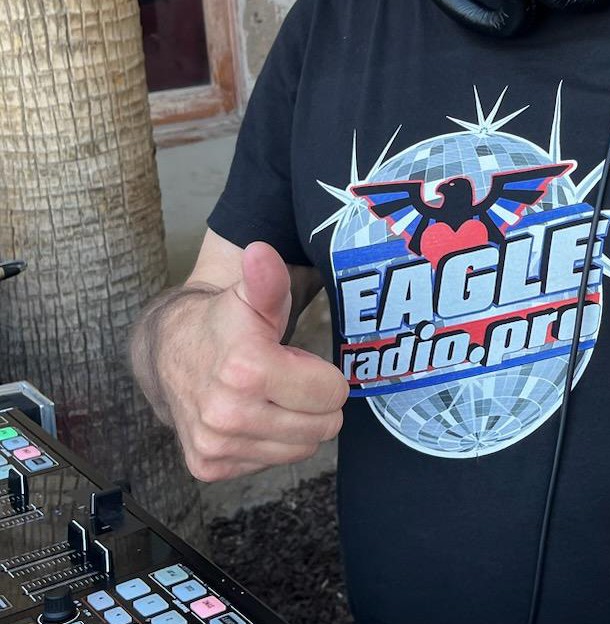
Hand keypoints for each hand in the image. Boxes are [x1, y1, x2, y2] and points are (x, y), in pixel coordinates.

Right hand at [160, 242, 347, 480]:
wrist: (170, 352)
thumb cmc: (224, 322)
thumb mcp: (252, 295)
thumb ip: (267, 278)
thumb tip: (259, 251)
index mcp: (245, 370)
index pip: (330, 394)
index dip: (324, 375)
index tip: (299, 360)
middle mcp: (226, 416)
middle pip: (321, 427)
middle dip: (315, 401)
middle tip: (288, 378)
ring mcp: (215, 446)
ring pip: (299, 449)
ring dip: (296, 423)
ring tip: (270, 394)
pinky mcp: (207, 467)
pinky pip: (270, 463)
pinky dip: (271, 441)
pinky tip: (253, 414)